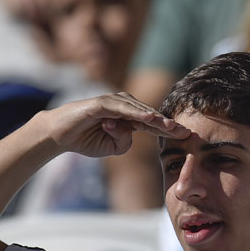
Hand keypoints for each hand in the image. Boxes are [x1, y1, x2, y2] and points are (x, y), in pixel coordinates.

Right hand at [44, 93, 189, 157]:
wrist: (61, 135)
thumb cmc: (87, 140)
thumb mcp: (112, 148)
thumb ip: (124, 142)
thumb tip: (131, 132)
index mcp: (130, 118)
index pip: (155, 125)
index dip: (171, 131)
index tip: (189, 138)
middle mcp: (125, 107)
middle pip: (152, 116)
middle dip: (170, 125)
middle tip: (187, 132)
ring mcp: (114, 103)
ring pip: (140, 111)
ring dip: (156, 119)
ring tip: (172, 127)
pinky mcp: (101, 102)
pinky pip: (122, 108)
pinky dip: (135, 113)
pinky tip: (149, 118)